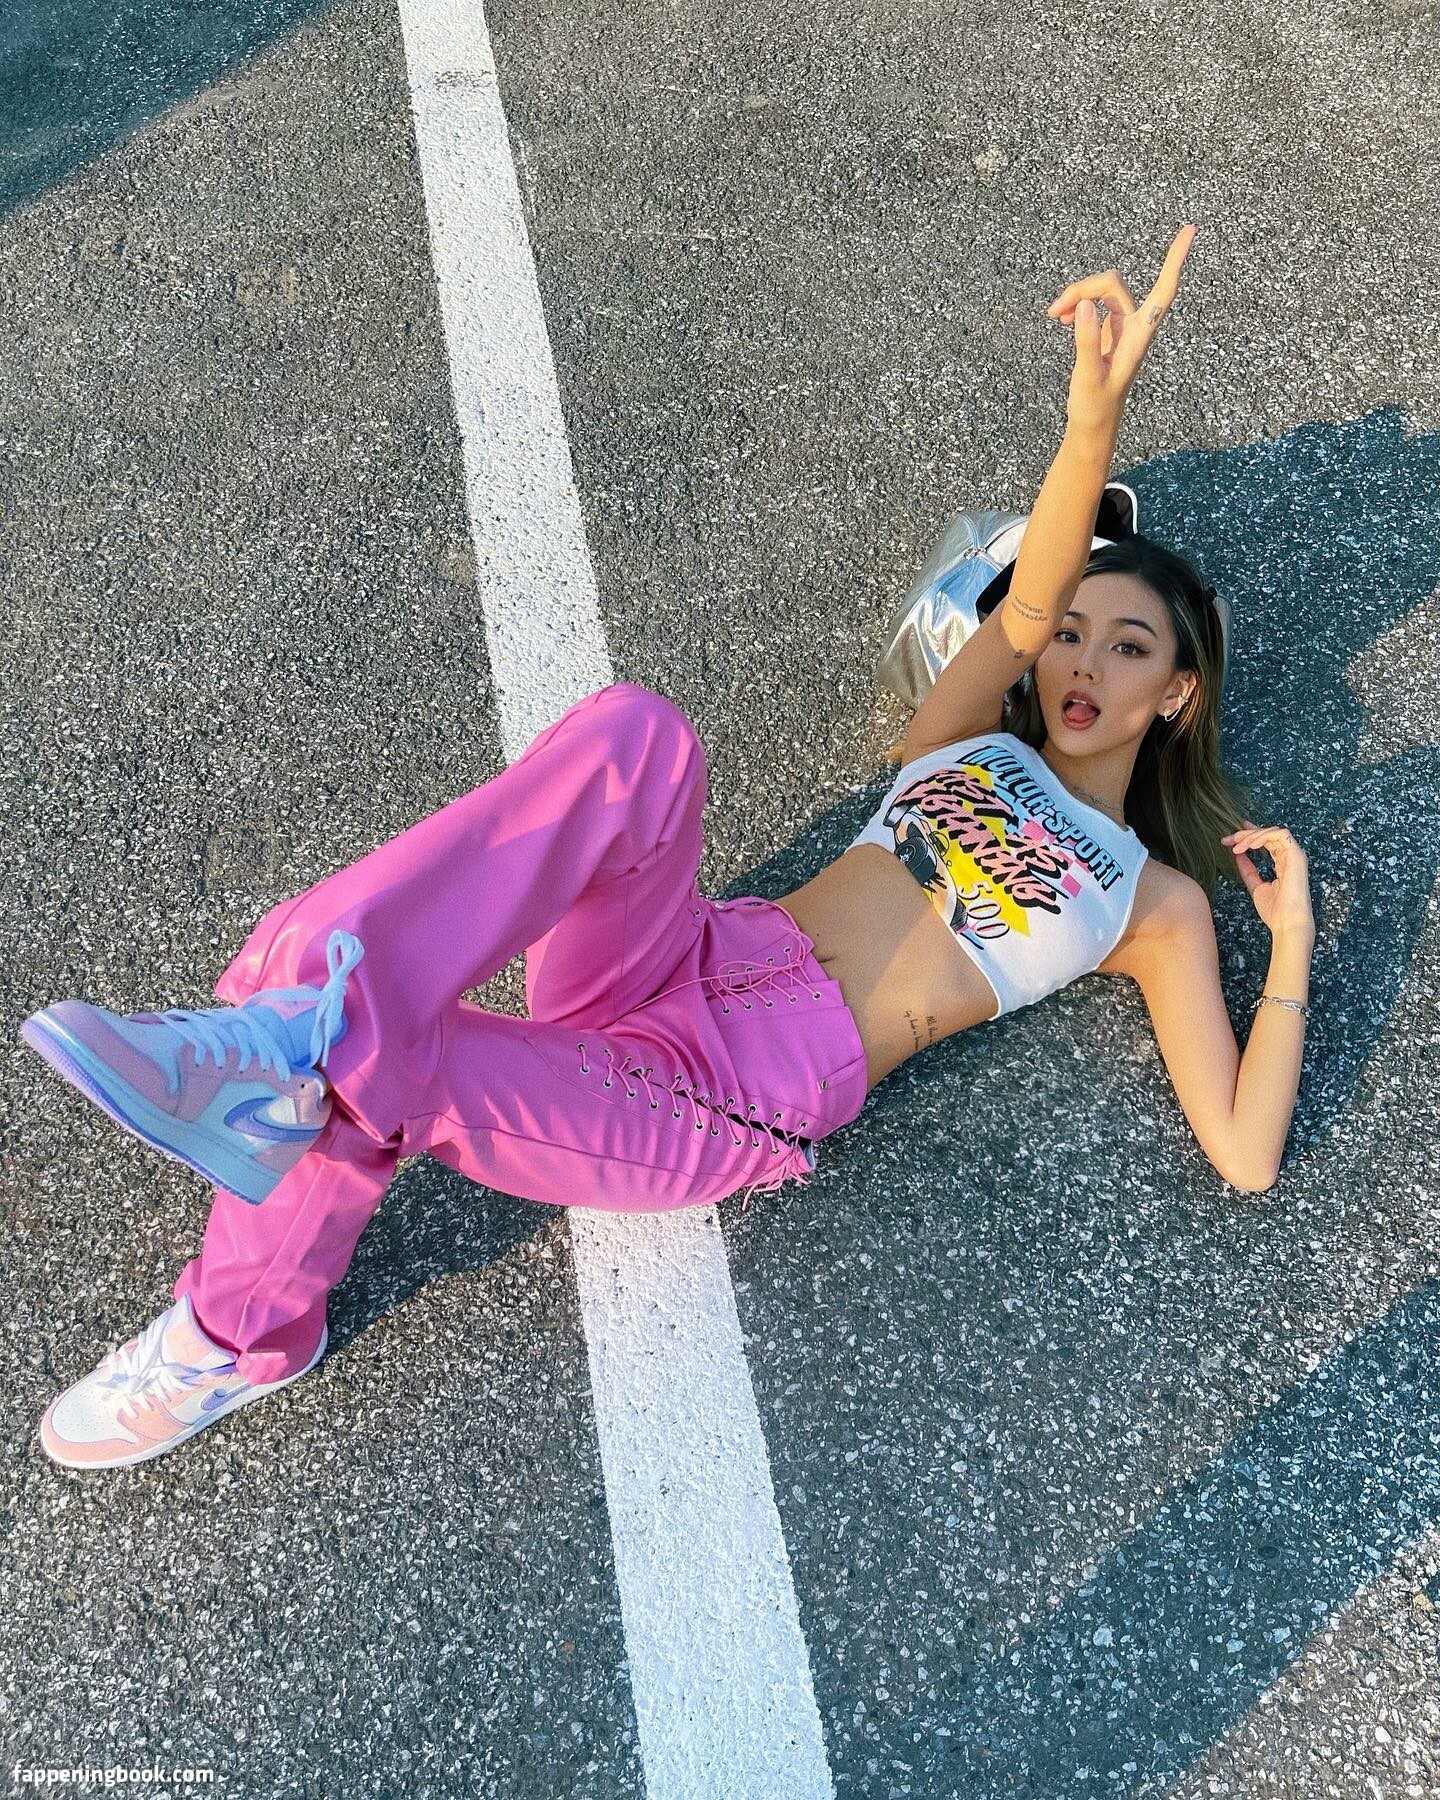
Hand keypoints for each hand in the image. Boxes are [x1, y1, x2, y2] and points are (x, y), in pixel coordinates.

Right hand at [1046, 224, 1198, 434]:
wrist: (1093, 425)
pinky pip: (1094, 304)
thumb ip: (1087, 340)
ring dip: (1077, 296)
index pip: (1164, 290)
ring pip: (1101, 292)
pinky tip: (1061, 320)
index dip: (1175, 259)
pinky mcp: (1108, 331)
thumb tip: (1085, 305)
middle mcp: (1134, 326)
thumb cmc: (1095, 405)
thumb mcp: (1088, 375)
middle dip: (1083, 288)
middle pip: (1113, 284)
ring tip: (1054, 316)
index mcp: (1139, 335)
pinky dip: (1076, 306)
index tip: (1191, 229)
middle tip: (1054, 313)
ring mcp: (1122, 327)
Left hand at [1220, 820, 1315, 939]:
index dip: (1251, 834)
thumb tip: (1239, 856)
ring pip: (1274, 831)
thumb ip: (1249, 871)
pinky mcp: (1297, 856)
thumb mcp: (1256, 887)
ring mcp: (1295, 856)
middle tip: (1228, 840)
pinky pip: (1281, 835)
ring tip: (1237, 846)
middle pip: (1269, 834)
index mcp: (1284, 863)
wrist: (1286, 922)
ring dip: (1253, 835)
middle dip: (1246, 834)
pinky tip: (1250, 846)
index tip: (1233, 836)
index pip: (1268, 842)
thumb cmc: (1275, 910)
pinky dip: (1264, 836)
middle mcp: (1291, 857)